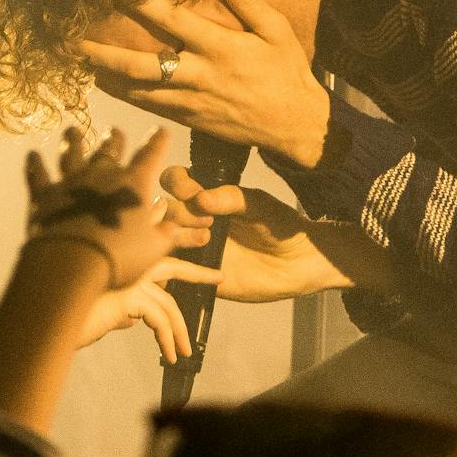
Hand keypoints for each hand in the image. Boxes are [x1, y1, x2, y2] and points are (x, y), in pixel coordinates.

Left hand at [23, 124, 178, 289]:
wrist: (71, 264)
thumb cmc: (119, 257)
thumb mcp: (154, 250)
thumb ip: (165, 234)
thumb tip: (172, 226)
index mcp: (133, 184)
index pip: (150, 155)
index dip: (157, 141)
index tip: (161, 130)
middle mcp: (101, 175)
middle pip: (109, 149)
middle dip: (114, 139)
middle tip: (115, 131)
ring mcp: (70, 182)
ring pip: (72, 153)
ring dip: (73, 140)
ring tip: (72, 130)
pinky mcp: (43, 195)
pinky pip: (38, 174)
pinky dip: (34, 164)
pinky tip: (31, 155)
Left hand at [78, 0, 330, 164]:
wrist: (295, 125)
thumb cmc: (286, 72)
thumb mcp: (277, 31)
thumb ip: (248, 1)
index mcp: (221, 49)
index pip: (173, 21)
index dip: (141, 3)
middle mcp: (200, 76)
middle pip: (142, 65)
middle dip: (106, 54)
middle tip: (74, 42)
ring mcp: (192, 102)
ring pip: (139, 91)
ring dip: (108, 76)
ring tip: (80, 62)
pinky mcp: (190, 120)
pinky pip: (151, 106)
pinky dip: (126, 94)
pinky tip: (107, 83)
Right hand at [78, 254, 223, 364]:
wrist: (48, 324)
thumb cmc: (70, 320)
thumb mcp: (100, 313)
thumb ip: (119, 311)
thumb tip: (133, 321)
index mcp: (117, 261)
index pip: (153, 254)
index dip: (175, 259)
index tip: (191, 259)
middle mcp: (122, 262)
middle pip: (171, 265)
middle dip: (197, 272)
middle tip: (219, 277)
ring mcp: (126, 276)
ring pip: (168, 302)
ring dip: (180, 330)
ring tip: (184, 352)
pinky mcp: (128, 296)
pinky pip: (161, 319)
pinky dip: (169, 339)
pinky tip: (170, 354)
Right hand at [163, 166, 355, 302]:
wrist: (297, 263)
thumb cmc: (280, 226)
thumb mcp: (259, 205)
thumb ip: (231, 198)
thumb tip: (200, 197)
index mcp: (206, 196)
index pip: (174, 181)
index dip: (176, 183)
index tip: (193, 193)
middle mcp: (193, 219)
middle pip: (161, 209)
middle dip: (179, 213)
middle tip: (207, 225)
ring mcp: (191, 247)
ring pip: (159, 239)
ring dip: (174, 238)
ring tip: (205, 241)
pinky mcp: (195, 275)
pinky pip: (170, 273)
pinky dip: (171, 269)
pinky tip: (196, 266)